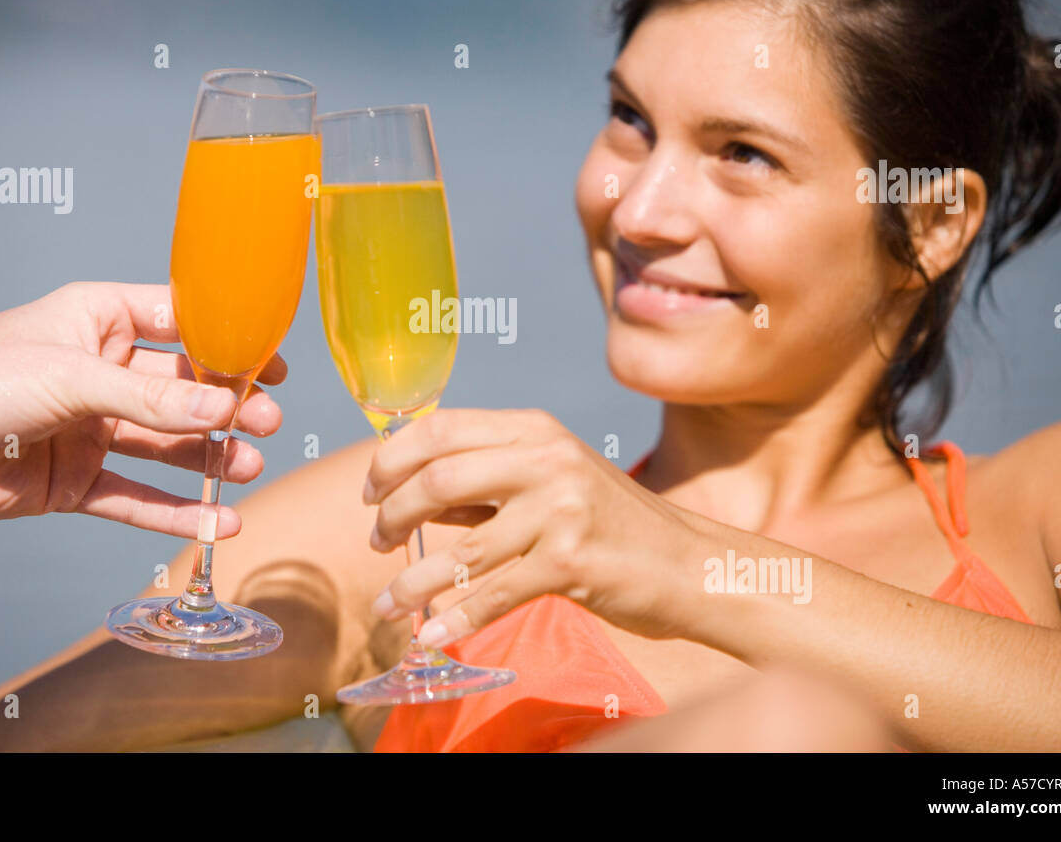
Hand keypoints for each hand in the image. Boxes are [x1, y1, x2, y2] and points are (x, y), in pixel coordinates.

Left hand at [0, 282, 284, 535]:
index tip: (270, 363)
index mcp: (98, 321)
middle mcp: (100, 373)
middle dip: (226, 407)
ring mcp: (91, 429)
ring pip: (166, 446)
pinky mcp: (76, 480)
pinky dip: (176, 512)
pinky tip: (217, 521)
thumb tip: (222, 409)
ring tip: (248, 469)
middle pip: (181, 391)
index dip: (227, 342)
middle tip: (266, 421)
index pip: (180, 323)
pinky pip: (136, 496)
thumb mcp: (73, 375)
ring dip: (209, 460)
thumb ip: (150, 398)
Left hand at [362, 409, 703, 646]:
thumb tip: (410, 494)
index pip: (442, 427)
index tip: (370, 492)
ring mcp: (561, 510)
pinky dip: (453, 617)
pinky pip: (492, 593)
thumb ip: (488, 482)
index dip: (393, 459)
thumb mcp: (553, 480)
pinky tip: (431, 634)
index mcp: (536, 429)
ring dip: (411, 582)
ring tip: (385, 604)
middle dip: (393, 515)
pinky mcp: (571, 563)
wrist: (690, 565)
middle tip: (378, 542)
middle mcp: (548, 459)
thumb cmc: (612, 525)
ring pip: (460, 549)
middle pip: (439, 479)